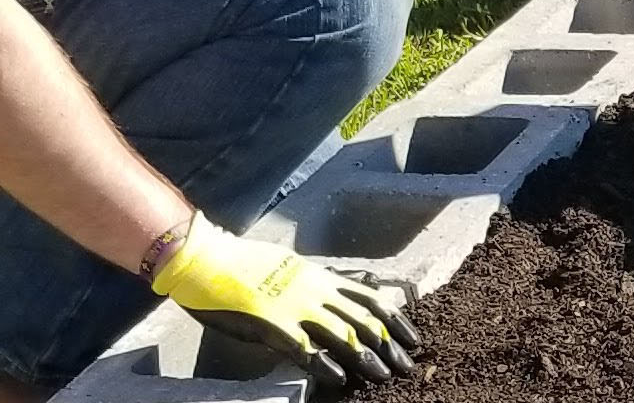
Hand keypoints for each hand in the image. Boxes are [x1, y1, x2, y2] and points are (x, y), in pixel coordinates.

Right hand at [151, 213, 419, 389]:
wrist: (212, 261)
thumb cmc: (250, 266)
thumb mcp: (295, 268)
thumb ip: (320, 282)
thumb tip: (343, 291)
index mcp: (322, 278)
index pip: (371, 298)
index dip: (395, 318)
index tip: (412, 336)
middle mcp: (317, 290)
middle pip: (363, 318)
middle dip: (389, 343)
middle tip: (408, 363)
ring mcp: (296, 307)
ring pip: (341, 333)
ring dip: (365, 357)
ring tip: (384, 375)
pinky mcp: (273, 325)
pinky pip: (305, 348)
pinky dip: (325, 365)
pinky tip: (340, 379)